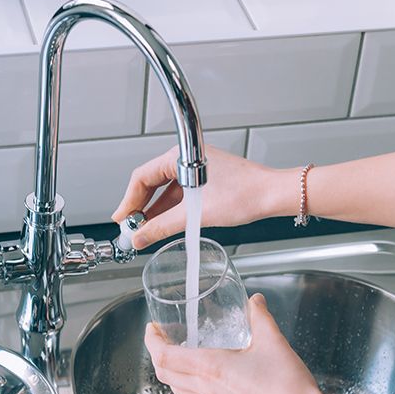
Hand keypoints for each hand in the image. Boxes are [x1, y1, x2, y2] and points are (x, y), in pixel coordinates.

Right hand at [112, 145, 292, 249]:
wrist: (273, 195)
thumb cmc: (245, 194)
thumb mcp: (196, 214)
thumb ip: (163, 227)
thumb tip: (140, 237)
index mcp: (180, 156)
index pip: (142, 177)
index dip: (128, 201)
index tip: (121, 219)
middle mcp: (186, 159)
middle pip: (150, 183)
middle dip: (139, 207)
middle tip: (130, 227)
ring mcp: (196, 170)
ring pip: (164, 190)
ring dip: (154, 210)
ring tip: (145, 230)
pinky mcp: (205, 180)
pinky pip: (178, 194)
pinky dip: (169, 209)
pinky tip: (164, 224)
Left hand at [144, 293, 326, 393]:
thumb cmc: (287, 386)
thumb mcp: (272, 341)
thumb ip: (260, 316)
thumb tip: (255, 301)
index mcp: (210, 368)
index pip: (164, 356)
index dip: (152, 342)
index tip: (152, 329)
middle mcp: (206, 389)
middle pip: (165, 375)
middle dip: (157, 355)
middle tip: (161, 340)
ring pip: (178, 391)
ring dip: (170, 374)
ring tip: (177, 359)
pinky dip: (188, 388)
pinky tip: (202, 381)